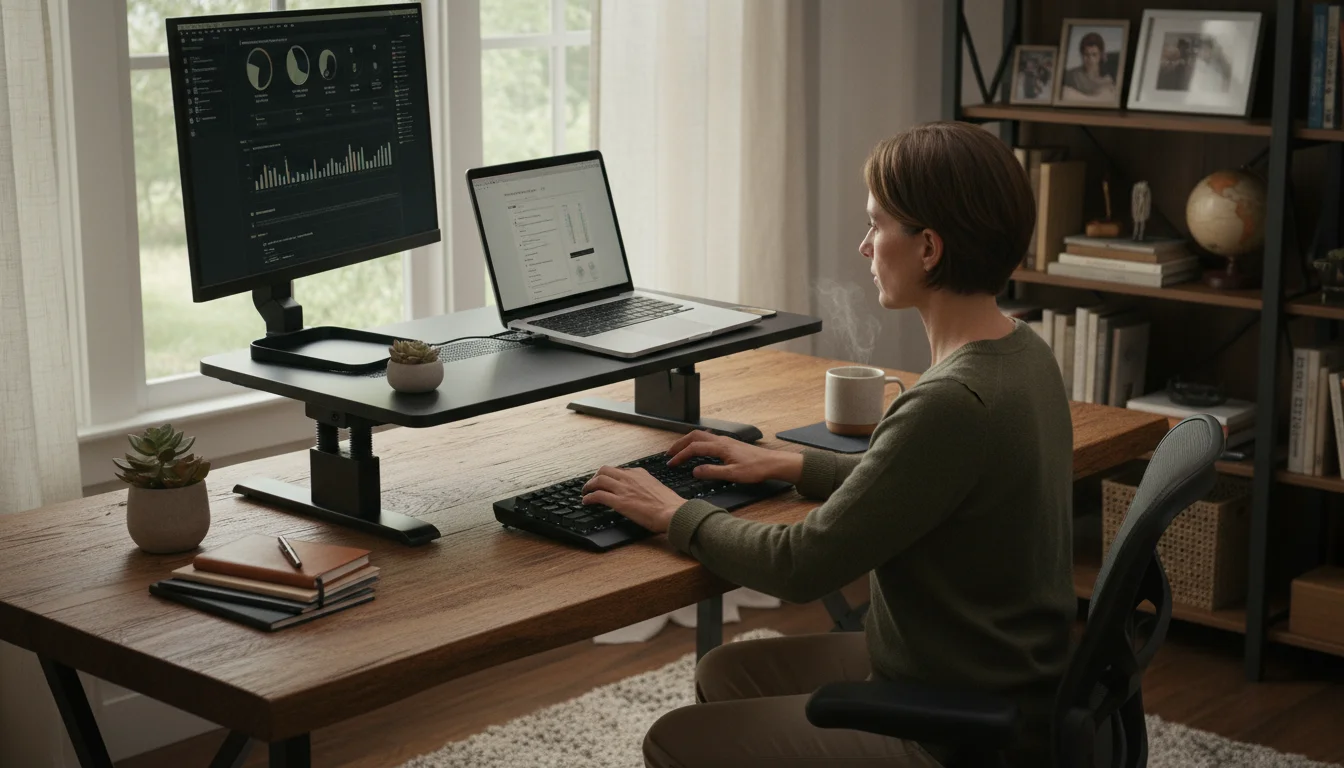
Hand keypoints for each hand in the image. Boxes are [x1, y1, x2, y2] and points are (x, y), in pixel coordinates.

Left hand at [581, 466, 684, 533]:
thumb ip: (646, 485)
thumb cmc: (669, 505)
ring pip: (598, 480)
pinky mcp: (620, 502)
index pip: (619, 470)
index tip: (606, 482)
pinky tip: (586, 501)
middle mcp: (630, 478)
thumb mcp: (657, 487)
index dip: (609, 476)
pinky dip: (589, 497)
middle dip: (595, 477)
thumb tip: (641, 492)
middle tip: (591, 485)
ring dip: (588, 486)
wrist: (673, 512)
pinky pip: (598, 495)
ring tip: (585, 492)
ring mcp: (624, 489)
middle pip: (604, 470)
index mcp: (640, 473)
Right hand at [665, 430, 802, 484]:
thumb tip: (695, 471)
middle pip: (694, 436)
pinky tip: (698, 448)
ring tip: (679, 450)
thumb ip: (712, 472)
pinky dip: (697, 441)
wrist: (772, 463)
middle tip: (669, 454)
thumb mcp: (733, 474)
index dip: (680, 456)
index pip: (694, 448)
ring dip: (688, 441)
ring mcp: (725, 440)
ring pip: (701, 435)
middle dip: (679, 444)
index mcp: (720, 447)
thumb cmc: (756, 469)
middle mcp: (721, 440)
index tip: (671, 464)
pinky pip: (708, 438)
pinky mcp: (729, 443)